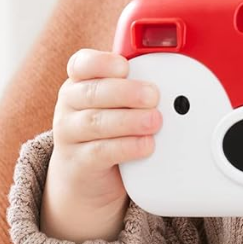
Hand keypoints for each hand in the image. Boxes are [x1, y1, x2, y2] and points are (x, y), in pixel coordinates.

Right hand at [41, 49, 160, 241]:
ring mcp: (69, 135)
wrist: (88, 180)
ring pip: (96, 122)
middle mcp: (70, 106)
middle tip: (153, 96)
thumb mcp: (117, 108)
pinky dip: (127, 147)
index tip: (125, 67)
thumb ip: (135, 94)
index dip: (102, 63)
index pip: (82, 65)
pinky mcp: (78, 162)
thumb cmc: (108, 134)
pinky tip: (146, 144)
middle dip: (126, 92)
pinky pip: (101, 151)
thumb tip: (172, 88)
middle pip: (93, 93)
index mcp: (80, 84)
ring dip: (129, 120)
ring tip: (155, 121)